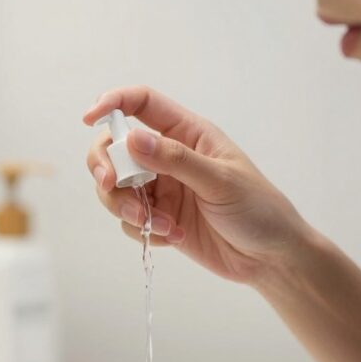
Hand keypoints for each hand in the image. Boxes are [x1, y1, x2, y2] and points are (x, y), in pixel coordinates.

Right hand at [84, 86, 308, 284]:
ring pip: (116, 189)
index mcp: (188, 134)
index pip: (142, 104)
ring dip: (127, 208)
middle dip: (106, 167)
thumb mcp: (220, 181)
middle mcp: (169, 158)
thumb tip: (133, 139)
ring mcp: (163, 190)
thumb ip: (175, 160)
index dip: (113, 104)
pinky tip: (173, 237)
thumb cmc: (259, 210)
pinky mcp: (160, 219)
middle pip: (115, 149)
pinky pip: (130, 221)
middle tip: (112, 186)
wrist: (270, 258)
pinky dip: (143, 231)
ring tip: (158, 225)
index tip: (90, 118)